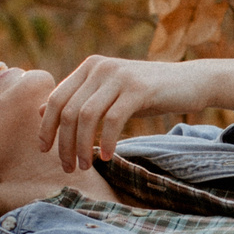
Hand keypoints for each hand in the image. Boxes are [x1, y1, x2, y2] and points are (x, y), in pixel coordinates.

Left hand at [41, 55, 233, 170]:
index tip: (45, 150)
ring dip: (82, 146)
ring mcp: (119, 76)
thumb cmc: (148, 93)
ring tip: (85, 166)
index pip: (56, 99)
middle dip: (64, 143)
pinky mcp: (139, 88)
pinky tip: (108, 157)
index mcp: (89, 67)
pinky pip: (113, 120)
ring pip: (87, 116)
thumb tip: (42, 111)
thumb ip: (79, 99)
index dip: (47, 127)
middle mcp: (100, 67)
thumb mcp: (109, 94)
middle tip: (68, 167)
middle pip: (69, 110)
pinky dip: (108, 141)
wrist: (190, 82)